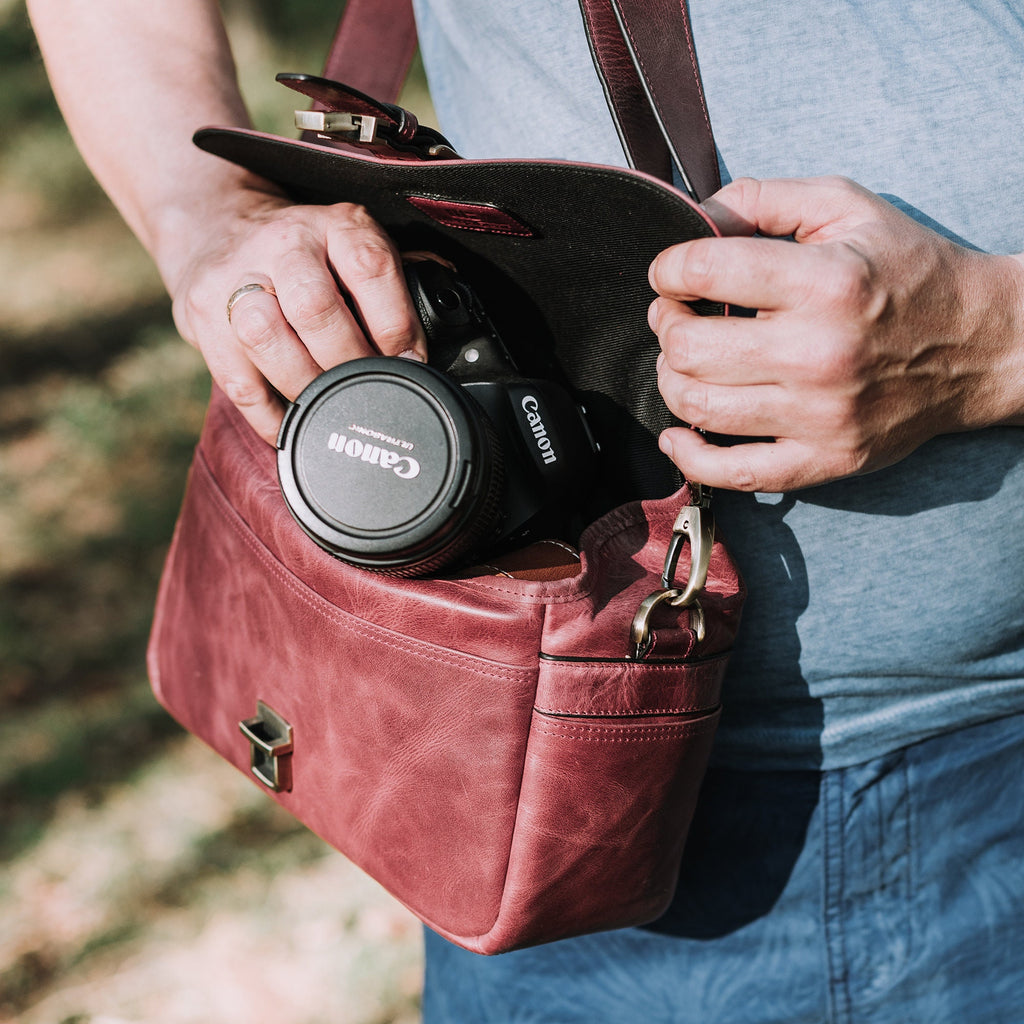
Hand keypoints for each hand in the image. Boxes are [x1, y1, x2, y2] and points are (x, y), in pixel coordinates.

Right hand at [169, 186, 426, 443]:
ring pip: (267, 338)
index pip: (370, 267)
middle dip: (350, 361)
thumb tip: (447, 324)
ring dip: (306, 385)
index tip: (410, 362)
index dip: (395, 323)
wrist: (212, 221)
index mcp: (333, 224)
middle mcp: (282, 242)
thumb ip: (391, 279)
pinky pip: (237, 380)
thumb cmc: (304, 250)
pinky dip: (270, 414)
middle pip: (315, 308)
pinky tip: (294, 423)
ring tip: (329, 405)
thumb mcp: (349, 241)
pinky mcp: (201, 317)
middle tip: (369, 389)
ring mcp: (233, 277)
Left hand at [648, 176, 1023, 491]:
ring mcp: (821, 415)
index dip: (668, 270)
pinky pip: (734, 474)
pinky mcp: (825, 459)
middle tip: (676, 316)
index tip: (670, 274)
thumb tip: (694, 218)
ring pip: (700, 408)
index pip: (704, 273)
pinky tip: (677, 434)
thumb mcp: (847, 208)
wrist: (982, 346)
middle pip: (689, 349)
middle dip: (666, 326)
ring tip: (686, 361)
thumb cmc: (909, 273)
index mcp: (825, 282)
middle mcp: (819, 353)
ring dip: (672, 380)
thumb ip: (764, 198)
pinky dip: (689, 456)